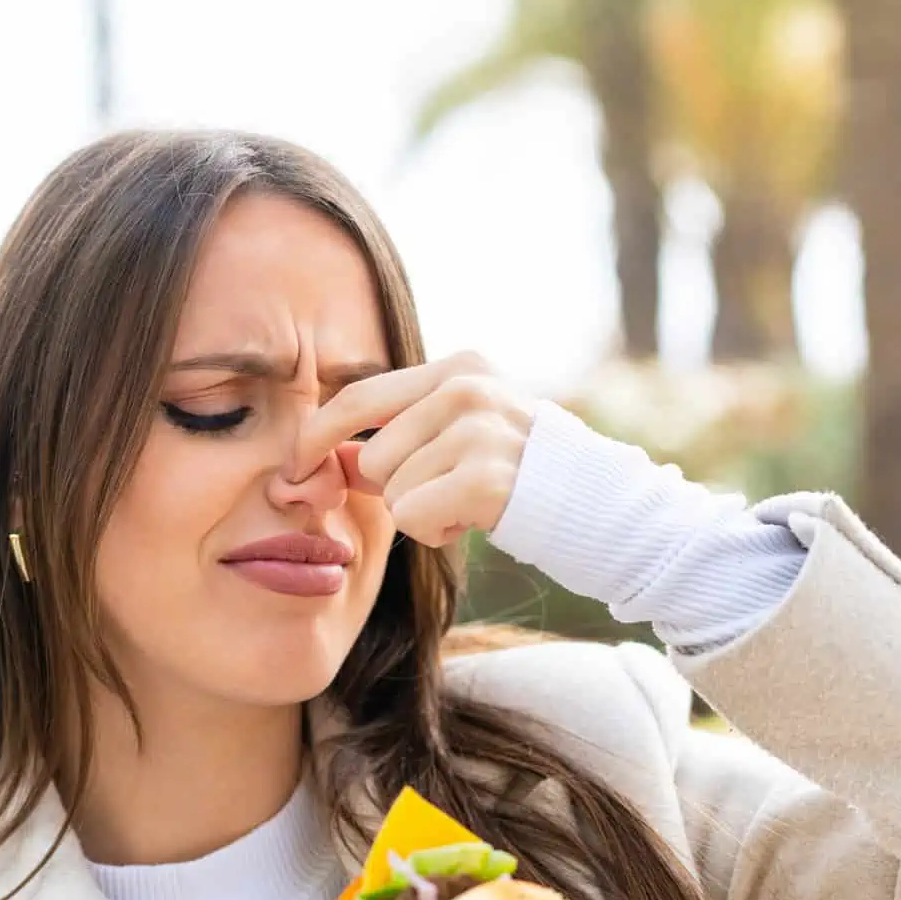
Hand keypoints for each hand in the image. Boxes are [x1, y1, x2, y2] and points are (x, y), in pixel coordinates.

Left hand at [291, 351, 536, 546]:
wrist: (604, 507)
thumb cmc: (525, 476)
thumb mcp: (462, 438)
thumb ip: (397, 440)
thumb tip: (323, 456)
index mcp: (460, 367)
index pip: (360, 396)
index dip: (318, 434)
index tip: (296, 465)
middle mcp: (467, 387)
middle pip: (373, 456)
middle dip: (398, 489)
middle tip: (450, 492)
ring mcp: (479, 429)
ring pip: (392, 490)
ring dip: (423, 512)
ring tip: (471, 502)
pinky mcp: (485, 477)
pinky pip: (412, 516)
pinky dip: (436, 531)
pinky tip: (477, 520)